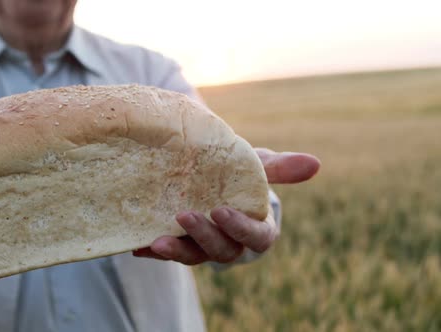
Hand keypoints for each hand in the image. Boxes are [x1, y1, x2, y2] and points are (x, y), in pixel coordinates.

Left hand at [133, 148, 319, 264]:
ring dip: (176, 251)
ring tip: (157, 241)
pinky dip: (151, 249)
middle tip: (185, 216)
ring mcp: (202, 247)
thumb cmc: (239, 175)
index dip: (240, 229)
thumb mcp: (257, 167)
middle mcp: (229, 243)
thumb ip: (280, 168)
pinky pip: (165, 252)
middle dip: (204, 236)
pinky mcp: (178, 244)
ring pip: (192, 257)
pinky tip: (137, 245)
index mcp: (255, 228)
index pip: (256, 238)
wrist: (208, 176)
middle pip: (222, 250)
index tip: (222, 211)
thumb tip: (316, 163)